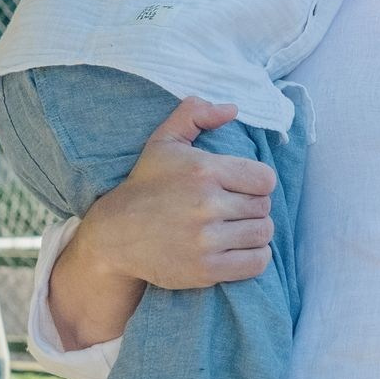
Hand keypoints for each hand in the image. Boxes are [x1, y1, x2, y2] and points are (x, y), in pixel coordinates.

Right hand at [73, 96, 274, 290]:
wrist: (114, 234)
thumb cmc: (144, 185)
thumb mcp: (164, 141)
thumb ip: (195, 114)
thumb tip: (232, 109)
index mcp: (204, 171)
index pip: (265, 179)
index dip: (258, 183)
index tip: (242, 188)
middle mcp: (207, 205)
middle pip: (264, 207)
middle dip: (253, 208)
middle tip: (235, 210)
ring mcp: (206, 240)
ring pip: (262, 234)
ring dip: (255, 232)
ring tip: (237, 229)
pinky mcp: (206, 269)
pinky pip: (256, 262)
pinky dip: (255, 257)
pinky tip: (239, 249)